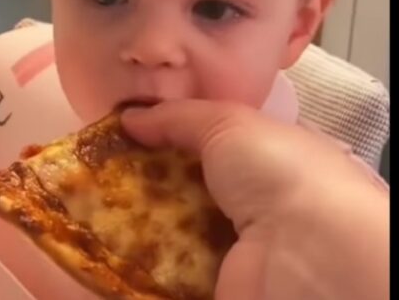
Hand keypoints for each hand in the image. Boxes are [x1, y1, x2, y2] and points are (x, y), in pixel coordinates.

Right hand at [122, 99, 388, 299]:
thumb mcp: (228, 122)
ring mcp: (237, 245)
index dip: (176, 136)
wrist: (305, 252)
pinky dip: (142, 261)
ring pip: (176, 230)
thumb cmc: (279, 172)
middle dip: (149, 179)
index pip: (218, 143)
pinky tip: (107, 243)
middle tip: (103, 168)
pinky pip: (170, 271)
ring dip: (138, 221)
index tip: (133, 131)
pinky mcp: (216, 282)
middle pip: (190, 187)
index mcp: (272, 156)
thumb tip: (131, 117)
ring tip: (93, 204)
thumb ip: (179, 117)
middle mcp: (257, 202)